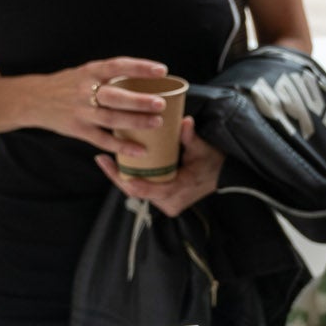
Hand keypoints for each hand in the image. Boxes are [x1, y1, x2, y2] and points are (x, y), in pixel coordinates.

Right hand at [32, 57, 169, 155]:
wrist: (35, 99)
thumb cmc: (68, 85)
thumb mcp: (85, 72)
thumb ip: (109, 75)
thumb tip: (145, 78)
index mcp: (90, 72)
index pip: (118, 66)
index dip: (140, 67)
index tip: (161, 70)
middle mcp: (86, 91)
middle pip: (116, 96)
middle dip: (140, 100)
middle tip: (161, 104)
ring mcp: (81, 112)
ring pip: (111, 119)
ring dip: (135, 122)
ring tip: (157, 122)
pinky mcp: (78, 129)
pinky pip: (102, 140)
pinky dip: (121, 146)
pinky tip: (140, 150)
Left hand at [96, 116, 222, 216]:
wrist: (224, 175)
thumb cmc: (213, 161)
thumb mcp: (203, 149)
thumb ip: (191, 138)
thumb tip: (184, 122)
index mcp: (179, 192)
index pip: (151, 190)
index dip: (132, 182)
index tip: (116, 169)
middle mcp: (170, 203)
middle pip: (138, 193)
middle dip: (118, 177)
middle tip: (102, 160)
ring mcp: (166, 204)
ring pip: (138, 193)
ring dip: (122, 178)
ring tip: (105, 160)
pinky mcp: (163, 201)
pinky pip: (143, 191)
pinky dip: (132, 179)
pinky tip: (119, 166)